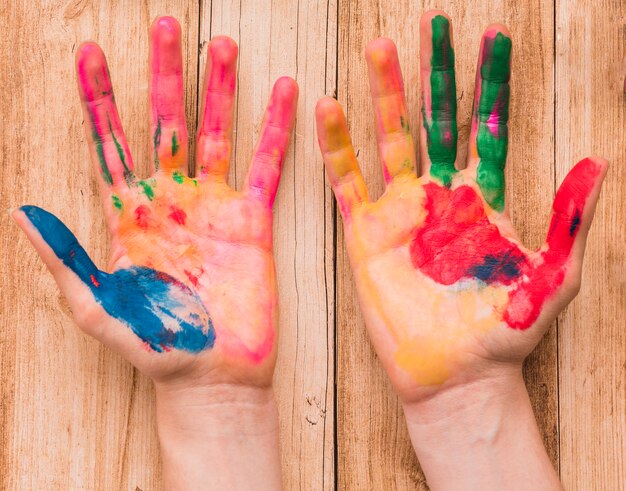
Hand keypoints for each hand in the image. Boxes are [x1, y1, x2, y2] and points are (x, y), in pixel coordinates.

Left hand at [13, 18, 297, 388]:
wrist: (211, 378)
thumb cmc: (154, 349)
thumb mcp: (99, 308)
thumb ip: (66, 260)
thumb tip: (20, 214)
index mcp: (129, 215)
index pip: (110, 144)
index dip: (98, 99)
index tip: (89, 53)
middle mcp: (171, 200)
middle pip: (166, 122)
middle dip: (165, 73)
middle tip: (167, 24)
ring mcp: (213, 207)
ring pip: (217, 134)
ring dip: (221, 90)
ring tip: (226, 46)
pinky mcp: (253, 223)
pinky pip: (267, 167)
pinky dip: (275, 132)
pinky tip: (284, 95)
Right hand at [315, 11, 605, 402]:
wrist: (457, 374)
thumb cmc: (505, 332)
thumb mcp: (553, 277)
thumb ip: (573, 220)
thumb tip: (602, 161)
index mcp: (482, 199)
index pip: (487, 127)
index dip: (491, 84)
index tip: (493, 37)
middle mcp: (439, 196)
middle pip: (436, 120)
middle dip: (435, 72)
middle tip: (432, 24)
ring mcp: (399, 211)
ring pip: (389, 139)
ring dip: (384, 95)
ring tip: (378, 48)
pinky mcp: (366, 234)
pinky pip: (347, 181)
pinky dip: (336, 146)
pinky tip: (328, 108)